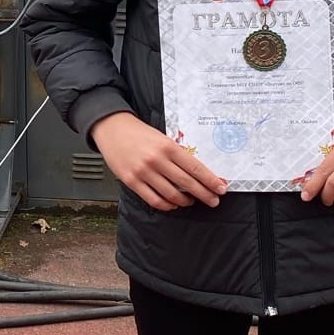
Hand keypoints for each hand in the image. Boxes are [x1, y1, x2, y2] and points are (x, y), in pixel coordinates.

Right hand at [91, 111, 228, 211]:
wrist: (112, 129)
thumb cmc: (139, 133)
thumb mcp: (162, 138)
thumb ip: (177, 154)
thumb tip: (197, 173)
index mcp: (168, 146)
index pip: (195, 168)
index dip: (210, 180)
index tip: (221, 188)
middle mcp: (157, 160)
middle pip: (187, 183)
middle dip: (204, 194)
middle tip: (213, 201)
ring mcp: (143, 172)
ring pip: (172, 194)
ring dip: (185, 201)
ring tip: (191, 201)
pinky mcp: (132, 181)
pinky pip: (154, 200)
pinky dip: (167, 205)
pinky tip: (173, 204)